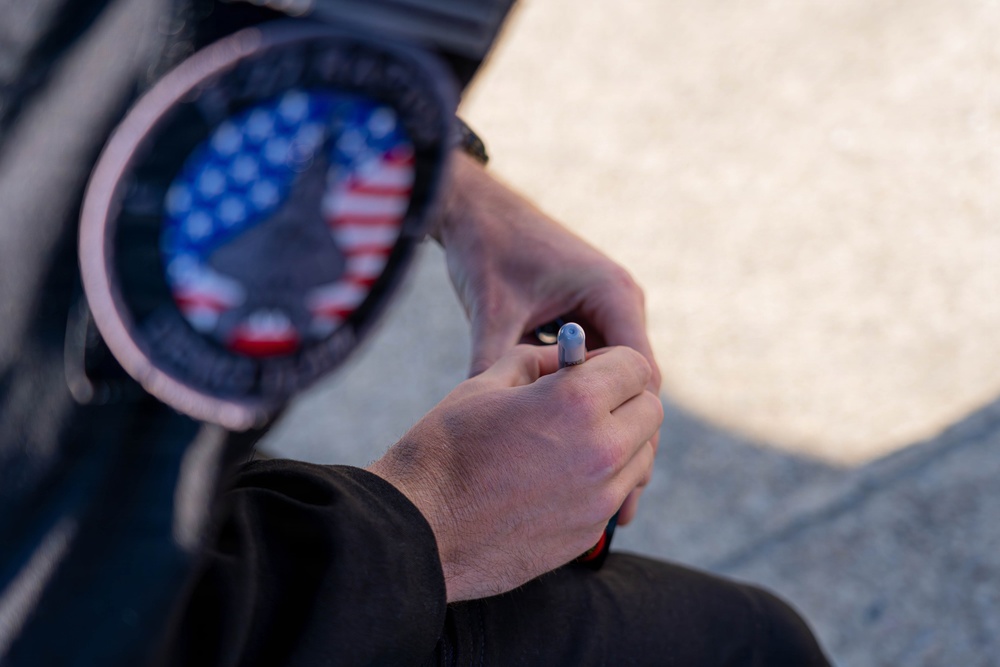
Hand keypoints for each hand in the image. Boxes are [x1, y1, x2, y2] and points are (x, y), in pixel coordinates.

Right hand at [366, 344, 661, 601]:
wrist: (420, 530)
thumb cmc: (443, 450)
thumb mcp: (485, 385)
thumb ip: (536, 363)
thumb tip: (565, 360)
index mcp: (577, 402)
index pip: (636, 367)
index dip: (612, 362)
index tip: (590, 368)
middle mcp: (602, 450)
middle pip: (650, 412)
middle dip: (625, 400)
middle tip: (586, 402)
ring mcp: (599, 498)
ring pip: (641, 458)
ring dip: (619, 442)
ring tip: (570, 441)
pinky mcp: (588, 533)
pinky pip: (616, 494)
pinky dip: (602, 480)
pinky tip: (558, 478)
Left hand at [431, 153, 661, 523]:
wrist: (475, 208)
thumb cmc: (487, 251)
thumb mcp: (492, 314)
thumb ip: (496, 366)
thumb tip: (490, 434)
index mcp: (612, 294)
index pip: (641, 371)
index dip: (632, 425)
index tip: (619, 472)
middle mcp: (619, 302)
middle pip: (636, 382)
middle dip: (625, 435)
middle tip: (617, 499)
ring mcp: (605, 309)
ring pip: (617, 379)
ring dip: (607, 422)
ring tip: (599, 482)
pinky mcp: (585, 316)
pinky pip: (595, 367)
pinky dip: (586, 402)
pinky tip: (570, 442)